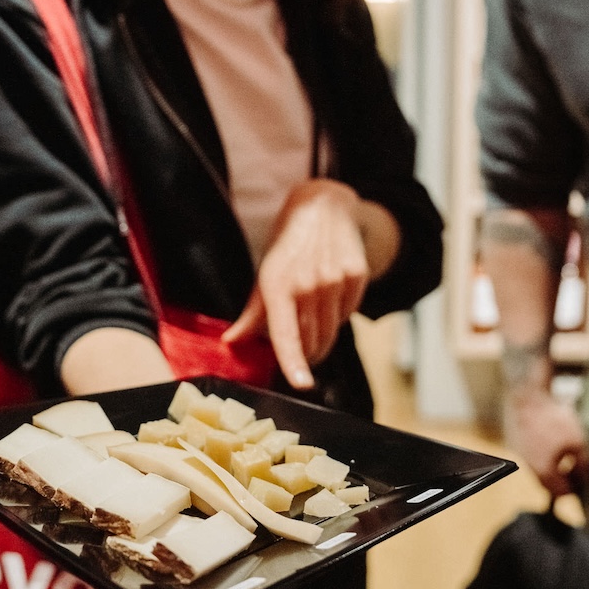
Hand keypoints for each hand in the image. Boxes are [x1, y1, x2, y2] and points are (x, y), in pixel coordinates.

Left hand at [223, 179, 372, 389]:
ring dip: (323, 336)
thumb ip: (252, 313)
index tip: (301, 383)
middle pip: (313, 340)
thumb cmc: (287, 245)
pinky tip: (331, 294)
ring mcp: (335, 279)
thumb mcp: (265, 274)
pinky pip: (349, 313)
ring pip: (333, 330)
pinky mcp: (357, 275)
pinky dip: (340, 313)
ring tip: (314, 316)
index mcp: (278, 285)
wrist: (323, 205)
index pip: (287, 333)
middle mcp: (308, 283)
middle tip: (303, 353)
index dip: (294, 361)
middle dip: (307, 354)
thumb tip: (231, 341)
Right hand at [503, 388, 588, 498]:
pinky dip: (546, 454)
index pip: (562, 494)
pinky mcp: (518, 446)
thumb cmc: (553, 421)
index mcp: (544, 473)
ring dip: (556, 465)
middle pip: (551, 484)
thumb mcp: (579, 444)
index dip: (577, 488)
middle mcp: (530, 469)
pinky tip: (553, 440)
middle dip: (566, 477)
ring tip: (567, 449)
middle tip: (578, 464)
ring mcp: (522, 457)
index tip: (585, 477)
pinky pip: (535, 457)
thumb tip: (587, 479)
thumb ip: (585, 466)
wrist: (529, 399)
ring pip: (543, 470)